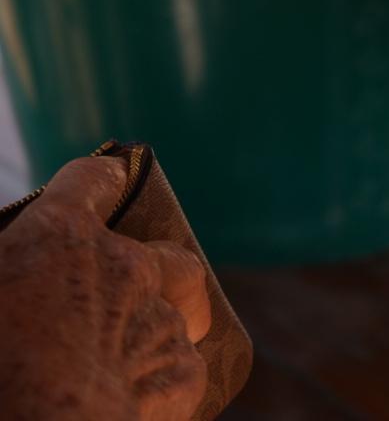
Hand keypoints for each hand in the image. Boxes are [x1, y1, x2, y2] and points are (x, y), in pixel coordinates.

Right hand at [0, 157, 210, 420]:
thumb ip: (10, 263)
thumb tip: (18, 274)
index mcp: (61, 237)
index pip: (90, 181)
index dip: (101, 179)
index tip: (109, 179)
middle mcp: (124, 266)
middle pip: (162, 251)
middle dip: (156, 269)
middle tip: (137, 293)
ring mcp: (162, 319)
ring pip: (182, 309)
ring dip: (161, 326)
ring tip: (139, 350)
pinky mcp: (183, 374)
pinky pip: (184, 366)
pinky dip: (165, 379)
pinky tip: (141, 396)